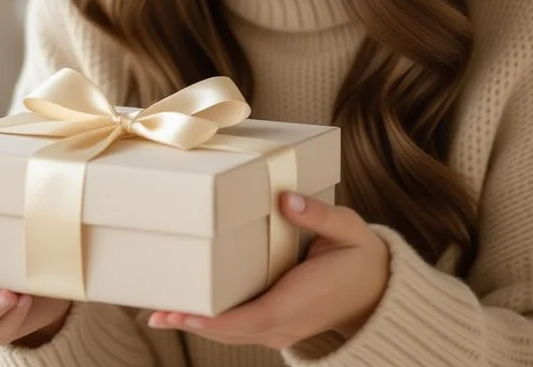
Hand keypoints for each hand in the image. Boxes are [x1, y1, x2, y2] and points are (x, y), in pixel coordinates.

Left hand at [147, 192, 389, 349]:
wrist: (376, 290)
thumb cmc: (360, 256)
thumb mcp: (348, 229)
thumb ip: (319, 216)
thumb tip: (288, 200)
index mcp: (301, 301)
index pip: (252, 317)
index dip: (216, 319)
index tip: (184, 312)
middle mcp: (286, 323)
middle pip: (232, 330)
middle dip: (193, 321)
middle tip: (156, 310)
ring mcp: (280, 330)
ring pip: (232, 332)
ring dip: (197, 324)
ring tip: (160, 311)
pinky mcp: (276, 327)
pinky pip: (239, 328)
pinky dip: (211, 322)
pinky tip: (186, 311)